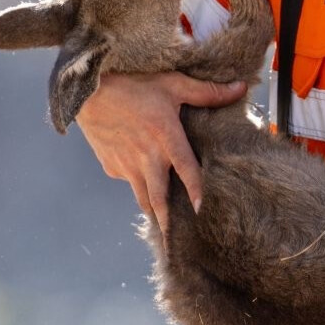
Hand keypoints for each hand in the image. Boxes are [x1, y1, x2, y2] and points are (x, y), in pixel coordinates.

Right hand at [75, 70, 246, 234]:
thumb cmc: (132, 82)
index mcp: (165, 137)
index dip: (196, 192)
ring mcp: (126, 164)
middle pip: (160, 199)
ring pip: (142, 197)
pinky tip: (141, 180)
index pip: (187, 171)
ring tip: (164, 225)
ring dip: (154, 211)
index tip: (204, 211)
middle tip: (177, 242)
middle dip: (169, 223)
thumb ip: (206, 91)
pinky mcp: (110, 164)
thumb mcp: (172, 82)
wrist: (85, 86)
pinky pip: (127, 179)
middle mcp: (146, 157)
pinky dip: (136, 184)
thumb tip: (240, 88)